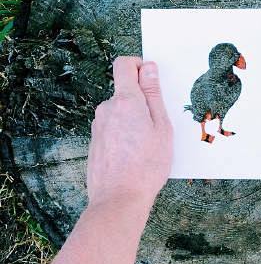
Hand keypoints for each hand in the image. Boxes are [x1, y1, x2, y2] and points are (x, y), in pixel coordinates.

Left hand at [87, 57, 172, 208]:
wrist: (119, 199)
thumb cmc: (147, 165)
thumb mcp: (161, 127)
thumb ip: (153, 94)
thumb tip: (148, 67)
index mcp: (126, 101)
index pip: (124, 65)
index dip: (138, 65)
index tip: (151, 79)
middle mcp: (107, 109)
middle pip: (125, 91)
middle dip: (142, 101)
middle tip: (157, 125)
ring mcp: (98, 125)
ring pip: (120, 111)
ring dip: (134, 119)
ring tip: (147, 144)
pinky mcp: (96, 141)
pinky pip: (113, 127)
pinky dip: (125, 133)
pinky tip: (134, 154)